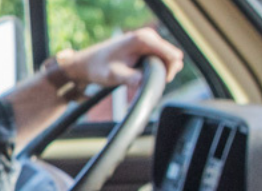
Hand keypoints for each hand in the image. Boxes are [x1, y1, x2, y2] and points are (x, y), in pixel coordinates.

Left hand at [58, 28, 185, 86]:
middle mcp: (148, 36)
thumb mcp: (113, 76)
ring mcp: (148, 40)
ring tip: (140, 78)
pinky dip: (155, 70)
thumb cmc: (98, 68)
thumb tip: (141, 81)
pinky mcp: (146, 46)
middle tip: (144, 82)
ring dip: (159, 72)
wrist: (87, 63)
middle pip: (173, 58)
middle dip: (164, 72)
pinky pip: (160, 60)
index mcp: (143, 39)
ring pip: (168, 60)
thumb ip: (129, 78)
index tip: (157, 83)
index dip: (169, 72)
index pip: (173, 56)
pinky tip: (140, 75)